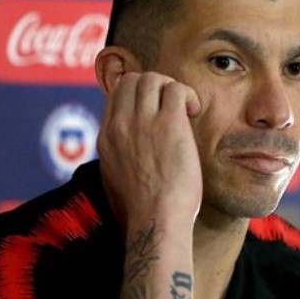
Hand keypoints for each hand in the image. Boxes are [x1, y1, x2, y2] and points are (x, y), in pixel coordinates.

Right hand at [97, 71, 202, 227]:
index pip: (116, 94)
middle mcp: (120, 124)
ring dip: (171, 88)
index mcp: (106, 137)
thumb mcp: (114, 178)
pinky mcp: (168, 123)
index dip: (139, 95)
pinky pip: (176, 89)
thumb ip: (118, 155)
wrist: (156, 220)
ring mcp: (143, 122)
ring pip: (153, 78)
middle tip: (172, 108)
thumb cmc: (142, 209)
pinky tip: (193, 113)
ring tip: (184, 111)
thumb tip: (128, 149)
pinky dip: (188, 95)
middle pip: (133, 80)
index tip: (155, 110)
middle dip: (155, 87)